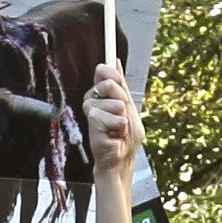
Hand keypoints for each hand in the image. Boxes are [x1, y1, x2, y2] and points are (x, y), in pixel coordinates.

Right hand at [82, 64, 143, 181]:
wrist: (121, 160)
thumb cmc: (125, 138)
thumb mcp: (130, 108)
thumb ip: (121, 86)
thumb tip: (116, 62)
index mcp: (103, 95)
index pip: (103, 71)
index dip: (111, 72)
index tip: (117, 78)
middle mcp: (94, 100)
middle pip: (108, 82)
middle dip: (121, 98)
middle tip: (122, 114)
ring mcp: (91, 111)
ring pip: (110, 101)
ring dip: (121, 116)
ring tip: (118, 128)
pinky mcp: (91, 122)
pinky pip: (107, 116)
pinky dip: (117, 126)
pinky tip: (114, 135)